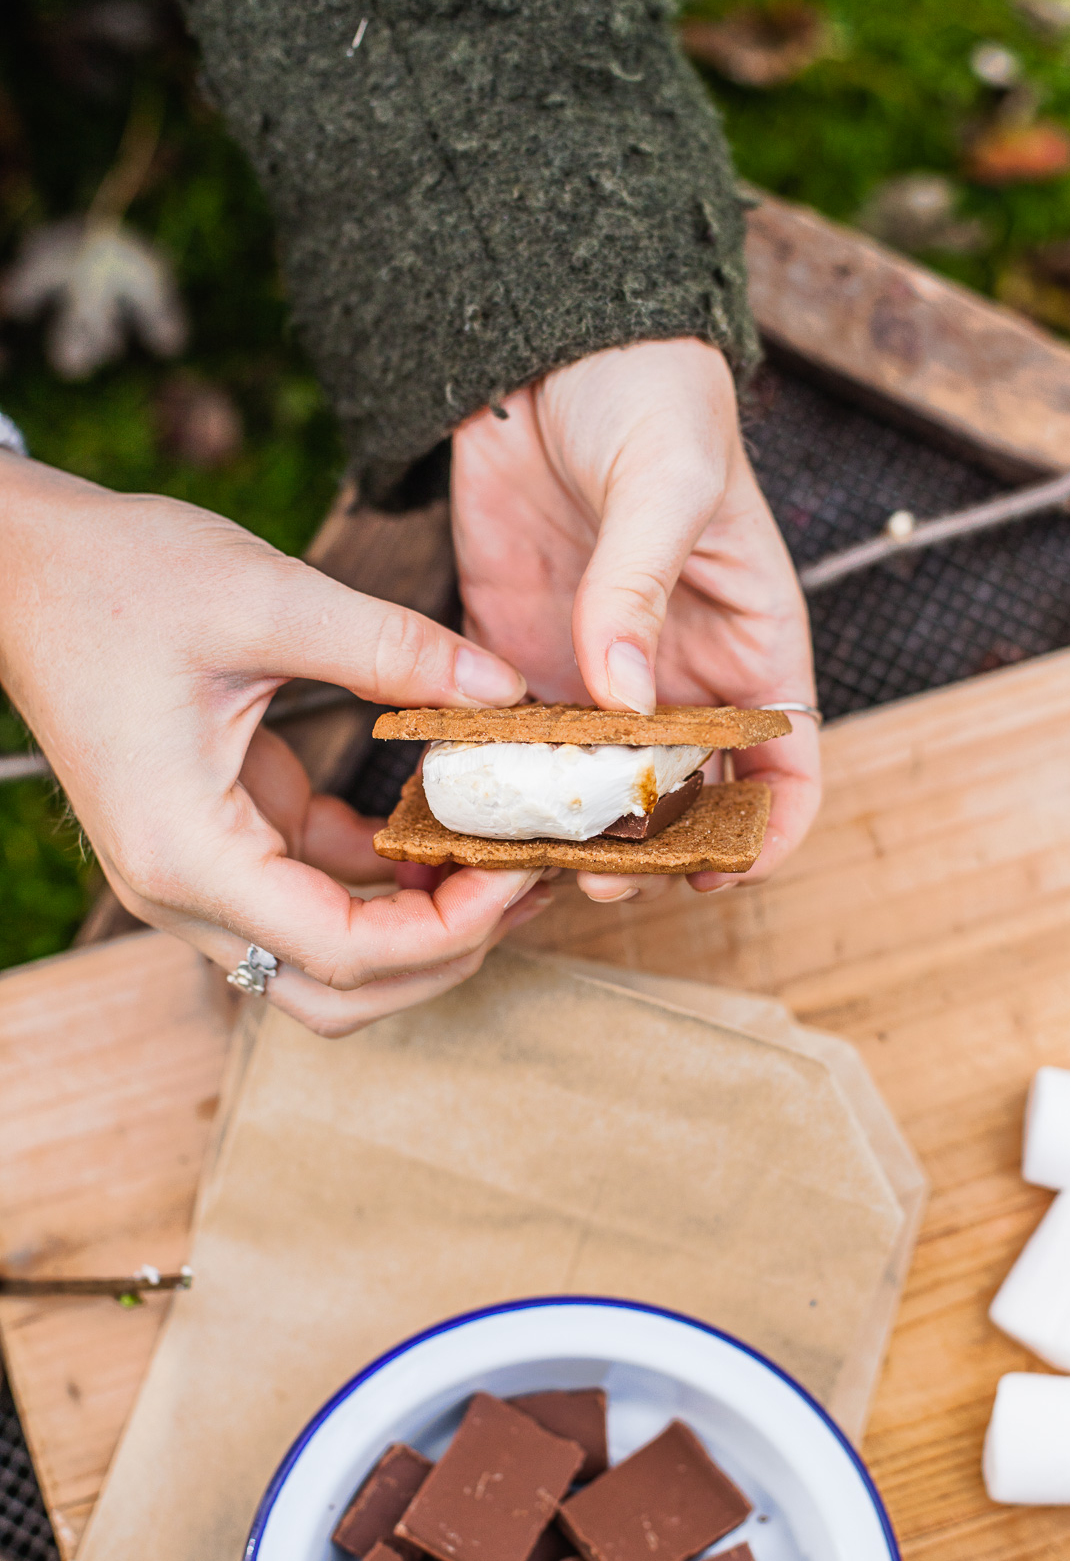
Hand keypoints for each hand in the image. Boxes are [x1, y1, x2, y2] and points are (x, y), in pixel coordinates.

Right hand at [0, 456, 554, 1034]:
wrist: (26, 570)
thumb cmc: (115, 580)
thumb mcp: (263, 598)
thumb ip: (390, 647)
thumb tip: (503, 689)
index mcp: (187, 851)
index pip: (346, 950)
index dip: (455, 927)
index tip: (524, 865)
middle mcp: (185, 890)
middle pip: (340, 990)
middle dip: (448, 953)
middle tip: (529, 879)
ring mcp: (200, 874)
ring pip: (330, 958)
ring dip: (422, 926)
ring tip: (505, 857)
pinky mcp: (219, 842)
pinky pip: (317, 894)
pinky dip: (386, 879)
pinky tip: (445, 825)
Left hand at [451, 338, 820, 901]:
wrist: (543, 348)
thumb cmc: (646, 395)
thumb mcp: (664, 479)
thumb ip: (641, 587)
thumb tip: (626, 698)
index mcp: (752, 644)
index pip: (787, 768)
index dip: (766, 833)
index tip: (717, 870)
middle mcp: (681, 678)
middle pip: (685, 801)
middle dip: (650, 852)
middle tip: (594, 875)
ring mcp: (599, 677)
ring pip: (596, 792)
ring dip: (567, 833)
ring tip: (522, 859)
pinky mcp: (523, 660)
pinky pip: (515, 746)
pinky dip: (497, 784)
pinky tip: (465, 805)